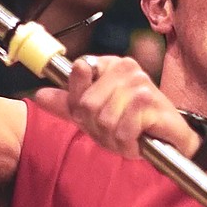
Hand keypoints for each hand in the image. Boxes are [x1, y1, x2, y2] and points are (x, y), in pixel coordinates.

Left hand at [36, 55, 198, 162]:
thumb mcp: (94, 117)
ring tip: (129, 134)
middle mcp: (124, 67)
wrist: (168, 141)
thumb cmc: (131, 126)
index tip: (97, 114)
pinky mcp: (151, 99)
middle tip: (116, 130)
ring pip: (104, 117)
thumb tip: (39, 95)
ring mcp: (139, 81)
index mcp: (107, 65)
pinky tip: (139, 138)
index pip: (77, 74)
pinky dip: (129, 142)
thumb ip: (67, 105)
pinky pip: (124, 128)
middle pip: (87, 104)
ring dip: (115, 137)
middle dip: (99, 127)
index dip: (81, 106)